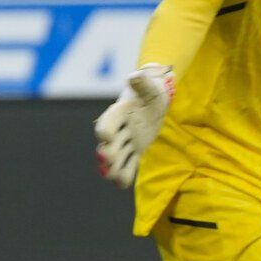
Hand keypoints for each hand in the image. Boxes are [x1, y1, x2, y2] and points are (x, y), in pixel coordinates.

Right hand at [93, 65, 172, 187]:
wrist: (155, 100)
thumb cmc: (151, 90)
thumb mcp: (149, 85)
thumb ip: (141, 82)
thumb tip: (135, 76)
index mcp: (119, 112)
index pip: (108, 121)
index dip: (106, 128)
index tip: (105, 137)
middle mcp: (119, 129)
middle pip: (110, 143)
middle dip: (108, 152)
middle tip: (108, 160)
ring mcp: (126, 141)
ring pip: (117, 157)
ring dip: (114, 168)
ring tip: (115, 177)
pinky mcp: (135, 150)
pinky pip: (129, 165)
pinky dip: (125, 175)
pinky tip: (121, 184)